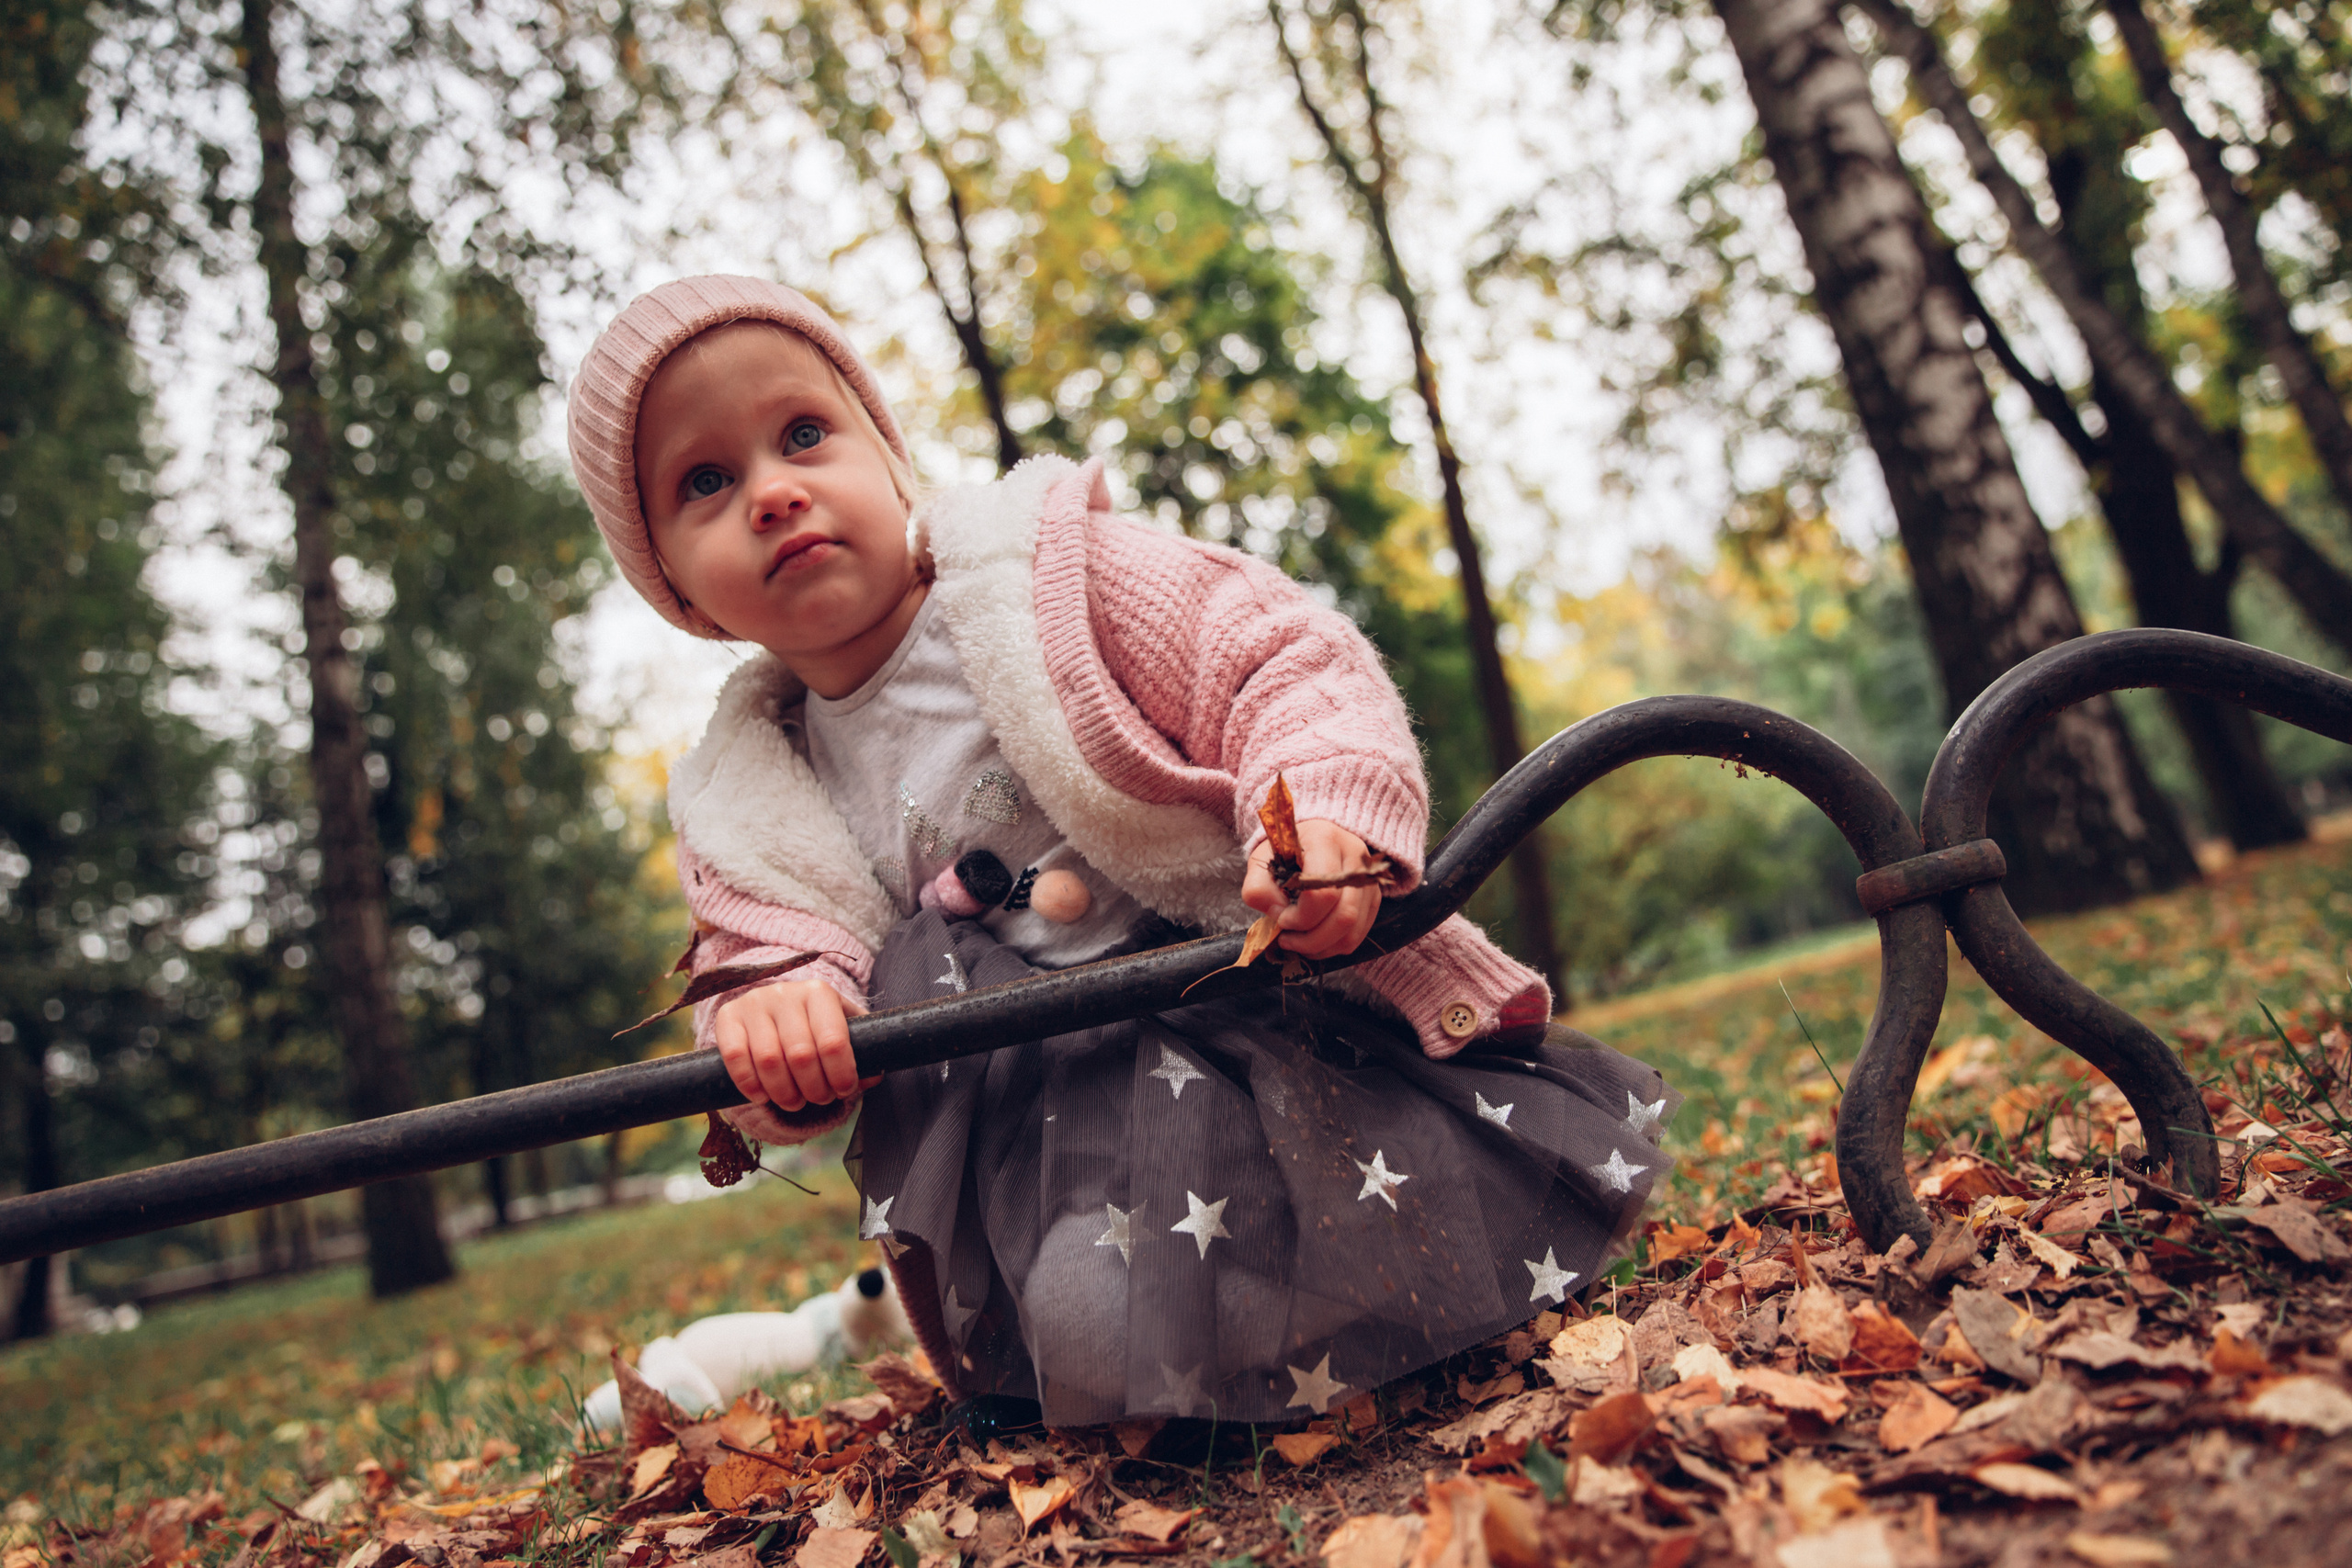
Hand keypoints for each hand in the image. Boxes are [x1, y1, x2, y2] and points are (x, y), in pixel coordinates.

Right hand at [712, 979, 874, 1114]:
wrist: (774, 1008)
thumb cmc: (815, 1025)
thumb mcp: (842, 1030)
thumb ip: (861, 1053)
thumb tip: (870, 1077)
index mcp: (819, 993)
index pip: (833, 1040)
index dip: (840, 1074)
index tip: (843, 1090)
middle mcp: (785, 993)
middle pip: (801, 1055)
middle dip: (814, 1088)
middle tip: (819, 1099)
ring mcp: (754, 1003)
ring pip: (768, 1060)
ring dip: (784, 1093)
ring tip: (794, 1101)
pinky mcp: (728, 1016)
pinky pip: (735, 1058)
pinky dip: (750, 1085)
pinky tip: (763, 1096)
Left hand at [1242, 817, 1382, 959]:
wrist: (1311, 839)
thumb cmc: (1285, 852)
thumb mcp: (1261, 861)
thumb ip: (1258, 889)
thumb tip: (1277, 915)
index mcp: (1325, 841)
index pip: (1322, 893)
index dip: (1300, 917)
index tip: (1281, 919)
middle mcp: (1355, 858)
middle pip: (1343, 916)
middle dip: (1311, 939)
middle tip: (1287, 939)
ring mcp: (1368, 880)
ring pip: (1352, 931)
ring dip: (1322, 947)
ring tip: (1298, 942)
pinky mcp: (1372, 898)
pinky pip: (1357, 935)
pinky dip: (1333, 946)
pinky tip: (1314, 940)